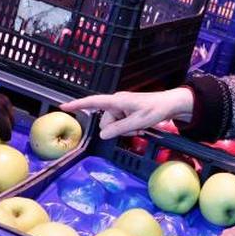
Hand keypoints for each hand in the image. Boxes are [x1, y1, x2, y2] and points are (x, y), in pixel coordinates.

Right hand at [61, 88, 192, 139]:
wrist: (170, 104)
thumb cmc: (156, 109)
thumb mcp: (138, 122)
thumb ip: (119, 128)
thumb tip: (102, 135)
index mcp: (117, 101)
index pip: (93, 102)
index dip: (78, 104)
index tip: (63, 106)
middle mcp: (116, 102)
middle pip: (105, 122)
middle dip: (116, 129)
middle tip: (135, 129)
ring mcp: (121, 107)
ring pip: (112, 125)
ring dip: (124, 130)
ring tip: (139, 127)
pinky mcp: (126, 111)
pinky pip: (120, 124)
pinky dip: (127, 128)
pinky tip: (139, 127)